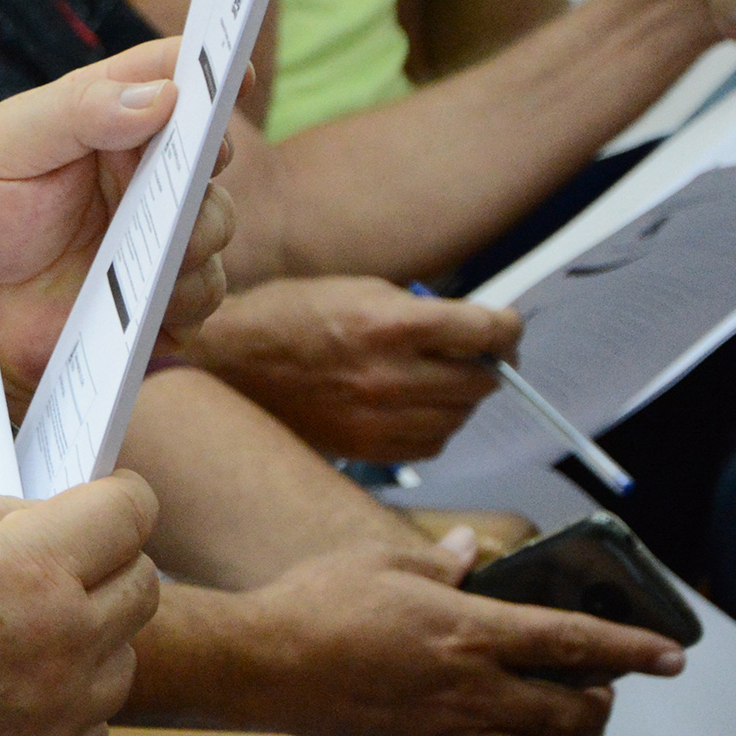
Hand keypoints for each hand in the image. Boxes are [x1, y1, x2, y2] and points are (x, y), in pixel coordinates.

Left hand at [0, 41, 234, 417]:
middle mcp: (139, 169)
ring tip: (167, 246)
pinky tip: (155, 299)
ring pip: (215, 221)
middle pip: (209, 149)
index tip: (235, 74)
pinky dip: (188, 294)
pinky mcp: (157, 291)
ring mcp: (153, 231)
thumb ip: (77, 112)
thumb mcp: (6, 147)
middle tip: (197, 166)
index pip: (169, 74)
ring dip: (201, 230)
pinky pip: (202, 291)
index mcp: (104, 116)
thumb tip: (164, 96)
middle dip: (211, 156)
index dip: (210, 68)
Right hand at [0, 471, 160, 735]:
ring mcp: (55, 714)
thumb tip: (54, 523)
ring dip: (89, 637)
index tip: (98, 502)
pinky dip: (67, 702)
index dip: (117, 497)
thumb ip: (2, 515)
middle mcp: (62, 643)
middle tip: (53, 564)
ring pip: (124, 659)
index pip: (132, 513)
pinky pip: (94, 725)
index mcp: (32, 567)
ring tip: (17, 633)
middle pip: (144, 585)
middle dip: (108, 562)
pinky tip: (8, 686)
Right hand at [185, 275, 520, 460]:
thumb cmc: (287, 317)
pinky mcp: (367, 447)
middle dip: (490, 363)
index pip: (485, 331)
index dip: (508, 328)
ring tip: (442, 377)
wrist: (227, 364)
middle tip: (482, 353)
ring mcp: (378, 417)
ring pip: (460, 416)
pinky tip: (418, 405)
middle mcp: (388, 375)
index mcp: (388, 324)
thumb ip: (420, 310)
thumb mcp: (358, 289)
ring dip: (463, 396)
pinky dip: (438, 425)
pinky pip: (432, 444)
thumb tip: (472, 329)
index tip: (506, 327)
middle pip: (482, 380)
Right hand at [220, 540, 680, 735]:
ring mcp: (448, 734)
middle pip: (573, 712)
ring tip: (563, 729)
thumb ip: (439, 562)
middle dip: (600, 705)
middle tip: (596, 692)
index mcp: (469, 630)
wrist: (257, 670)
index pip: (574, 641)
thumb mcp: (379, 562)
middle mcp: (472, 689)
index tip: (671, 655)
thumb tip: (471, 550)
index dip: (632, 648)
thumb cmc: (312, 609)